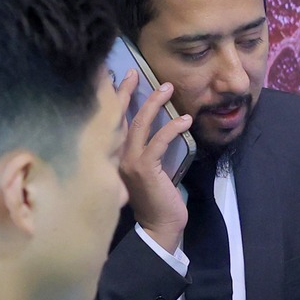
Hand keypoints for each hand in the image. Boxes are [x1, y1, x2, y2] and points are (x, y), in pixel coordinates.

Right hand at [116, 70, 192, 251]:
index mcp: (115, 157)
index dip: (116, 101)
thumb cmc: (157, 200)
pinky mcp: (145, 169)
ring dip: (155, 104)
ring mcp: (129, 162)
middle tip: (135, 73)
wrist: (159, 226)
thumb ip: (147, 152)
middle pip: (120, 117)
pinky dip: (172, 128)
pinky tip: (185, 120)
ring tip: (168, 89)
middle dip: (127, 92)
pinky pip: (158, 141)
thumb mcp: (149, 171)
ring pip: (139, 125)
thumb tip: (159, 129)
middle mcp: (116, 157)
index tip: (120, 80)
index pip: (113, 123)